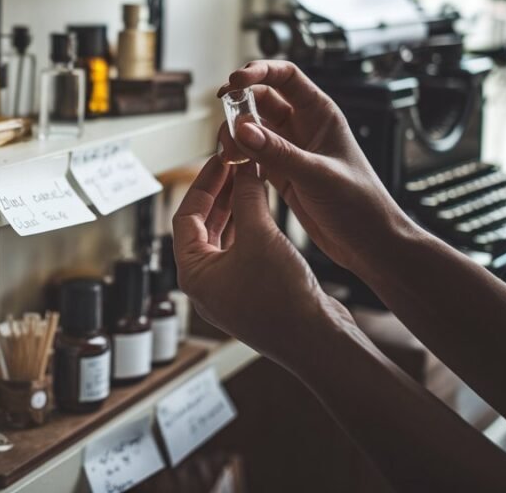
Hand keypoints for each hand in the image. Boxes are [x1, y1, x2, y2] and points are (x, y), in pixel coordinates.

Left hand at [172, 156, 341, 365]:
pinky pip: (244, 252)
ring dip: (235, 209)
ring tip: (248, 180)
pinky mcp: (253, 294)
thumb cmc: (283, 301)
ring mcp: (230, 291)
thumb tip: (243, 172)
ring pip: (224, 239)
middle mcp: (206, 284)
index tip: (218, 162)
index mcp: (193, 275)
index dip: (203, 185)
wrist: (320, 342)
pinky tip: (262, 209)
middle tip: (234, 166)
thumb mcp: (260, 237)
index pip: (186, 218)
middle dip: (219, 195)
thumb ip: (246, 199)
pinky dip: (250, 228)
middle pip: (203, 227)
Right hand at [216, 60, 415, 275]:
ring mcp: (290, 149)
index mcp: (321, 115)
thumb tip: (242, 129)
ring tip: (228, 152)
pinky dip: (238, 155)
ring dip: (235, 134)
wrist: (371, 244)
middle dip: (238, 107)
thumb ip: (278, 152)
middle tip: (225, 124)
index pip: (286, 77)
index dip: (259, 72)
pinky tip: (232, 164)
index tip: (234, 81)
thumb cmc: (361, 205)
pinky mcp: (281, 173)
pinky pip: (251, 153)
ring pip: (252, 127)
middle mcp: (304, 127)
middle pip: (261, 100)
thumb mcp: (318, 174)